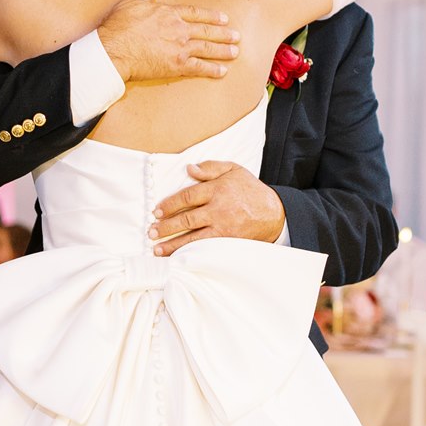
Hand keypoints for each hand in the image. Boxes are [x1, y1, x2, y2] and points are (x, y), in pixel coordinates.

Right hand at [97, 0, 240, 84]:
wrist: (115, 50)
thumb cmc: (120, 26)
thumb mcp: (130, 2)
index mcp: (169, 13)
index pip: (195, 13)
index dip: (211, 16)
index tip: (223, 18)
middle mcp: (179, 29)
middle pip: (206, 31)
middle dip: (223, 33)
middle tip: (237, 36)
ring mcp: (179, 48)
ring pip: (207, 48)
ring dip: (223, 51)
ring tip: (235, 52)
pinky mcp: (176, 65)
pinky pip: (199, 67)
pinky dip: (212, 69)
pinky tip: (223, 71)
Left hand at [149, 162, 285, 254]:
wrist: (274, 213)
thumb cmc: (250, 190)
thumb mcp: (233, 170)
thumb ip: (211, 167)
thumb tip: (189, 169)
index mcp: (218, 189)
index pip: (187, 197)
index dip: (169, 205)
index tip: (157, 212)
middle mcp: (219, 210)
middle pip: (186, 219)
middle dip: (166, 227)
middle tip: (151, 232)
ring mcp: (223, 228)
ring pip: (193, 238)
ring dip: (173, 245)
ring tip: (157, 250)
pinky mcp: (228, 242)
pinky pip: (205, 250)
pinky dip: (190, 255)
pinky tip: (178, 258)